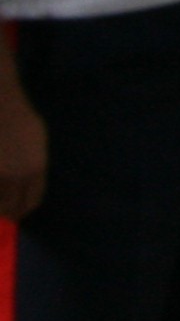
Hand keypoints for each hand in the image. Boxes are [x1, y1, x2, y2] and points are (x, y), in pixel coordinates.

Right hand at [0, 87, 42, 220]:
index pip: (31, 201)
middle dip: (5, 213)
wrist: (1, 105)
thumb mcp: (36, 144)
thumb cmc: (19, 120)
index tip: (15, 213)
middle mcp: (16, 177)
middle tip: (1, 215)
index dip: (22, 210)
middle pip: (10, 207)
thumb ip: (32, 168)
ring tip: (0, 197)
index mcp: (36, 170)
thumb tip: (24, 189)